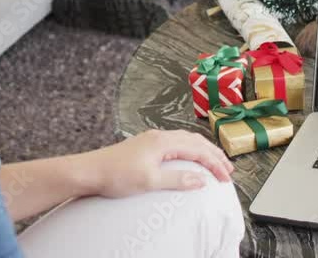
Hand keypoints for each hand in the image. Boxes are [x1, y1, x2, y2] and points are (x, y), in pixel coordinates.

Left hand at [83, 129, 233, 198]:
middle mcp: (159, 137)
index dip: (215, 163)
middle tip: (227, 168)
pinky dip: (189, 151)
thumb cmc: (115, 174)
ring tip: (214, 163)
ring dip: (202, 151)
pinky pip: (175, 144)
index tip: (226, 176)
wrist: (89, 171)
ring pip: (186, 141)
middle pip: (195, 141)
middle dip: (214, 154)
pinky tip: (189, 159)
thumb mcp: (150, 181)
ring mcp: (151, 140)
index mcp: (163, 141)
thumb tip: (201, 180)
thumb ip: (178, 180)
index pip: (198, 150)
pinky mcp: (145, 147)